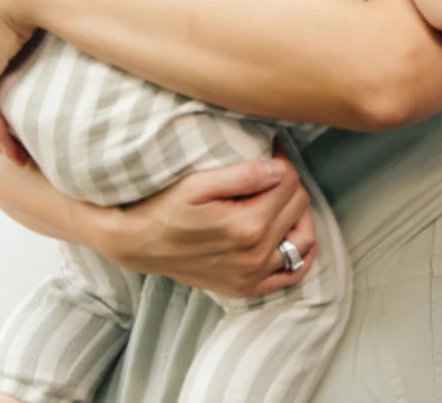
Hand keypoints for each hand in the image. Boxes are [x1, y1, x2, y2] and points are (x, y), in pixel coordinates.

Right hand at [91, 153, 316, 298]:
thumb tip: (280, 169)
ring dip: (299, 215)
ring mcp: (253, 275)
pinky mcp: (246, 287)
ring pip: (303, 240)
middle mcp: (255, 255)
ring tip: (281, 199)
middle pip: (297, 208)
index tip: (269, 153)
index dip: (282, 163)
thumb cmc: (164, 208)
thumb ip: (244, 176)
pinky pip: (291, 275)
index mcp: (247, 226)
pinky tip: (292, 236)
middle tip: (271, 172)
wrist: (138, 243)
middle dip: (290, 185)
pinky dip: (301, 255)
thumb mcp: (198, 184)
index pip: (289, 185)